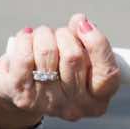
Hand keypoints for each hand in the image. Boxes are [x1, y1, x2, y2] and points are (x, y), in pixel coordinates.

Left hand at [0, 16, 119, 128]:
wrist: (25, 93)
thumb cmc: (62, 71)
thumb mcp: (85, 61)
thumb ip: (88, 43)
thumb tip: (80, 22)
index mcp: (98, 99)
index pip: (107, 73)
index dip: (97, 43)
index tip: (83, 24)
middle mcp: (75, 106)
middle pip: (74, 56)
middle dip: (65, 34)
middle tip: (60, 33)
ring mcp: (47, 103)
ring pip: (48, 52)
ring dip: (45, 34)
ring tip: (43, 36)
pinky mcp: (22, 96)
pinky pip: (24, 58)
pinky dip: (25, 40)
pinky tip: (27, 38)